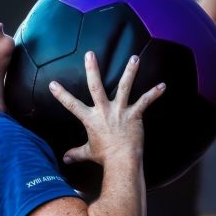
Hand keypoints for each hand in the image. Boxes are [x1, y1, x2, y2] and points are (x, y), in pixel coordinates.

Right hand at [49, 51, 165, 165]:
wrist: (121, 162)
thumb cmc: (105, 157)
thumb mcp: (88, 153)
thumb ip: (76, 153)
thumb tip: (65, 159)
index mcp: (91, 119)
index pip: (72, 105)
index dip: (61, 94)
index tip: (52, 84)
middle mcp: (104, 111)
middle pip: (95, 86)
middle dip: (92, 69)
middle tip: (90, 54)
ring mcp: (120, 111)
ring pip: (124, 87)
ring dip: (130, 72)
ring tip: (134, 58)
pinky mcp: (134, 115)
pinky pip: (145, 102)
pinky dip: (154, 94)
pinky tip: (162, 86)